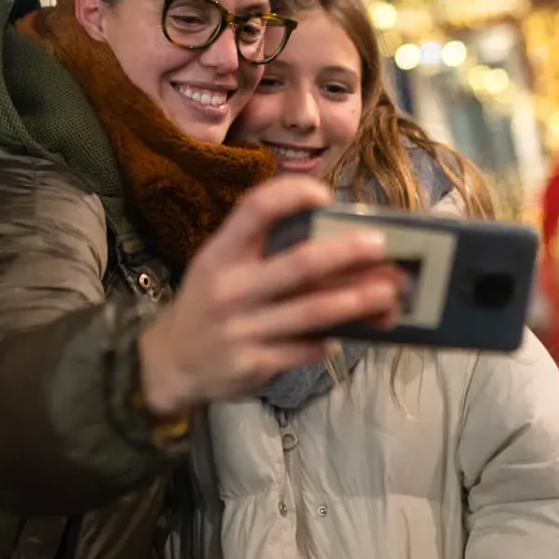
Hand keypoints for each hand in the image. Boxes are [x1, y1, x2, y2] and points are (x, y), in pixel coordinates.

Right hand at [136, 175, 401, 417]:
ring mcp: (242, 329)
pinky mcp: (254, 364)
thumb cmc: (207, 303)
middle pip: (298, 264)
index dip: (292, 194)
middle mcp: (229, 289)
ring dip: (356, 300)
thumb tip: (328, 233)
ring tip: (388, 293)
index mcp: (219, 254)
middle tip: (379, 244)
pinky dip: (332, 338)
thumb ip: (258, 248)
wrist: (169, 364)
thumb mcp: (217, 265)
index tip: (325, 195)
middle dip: (345, 252)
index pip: (255, 209)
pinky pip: (306, 349)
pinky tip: (353, 331)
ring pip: (312, 311)